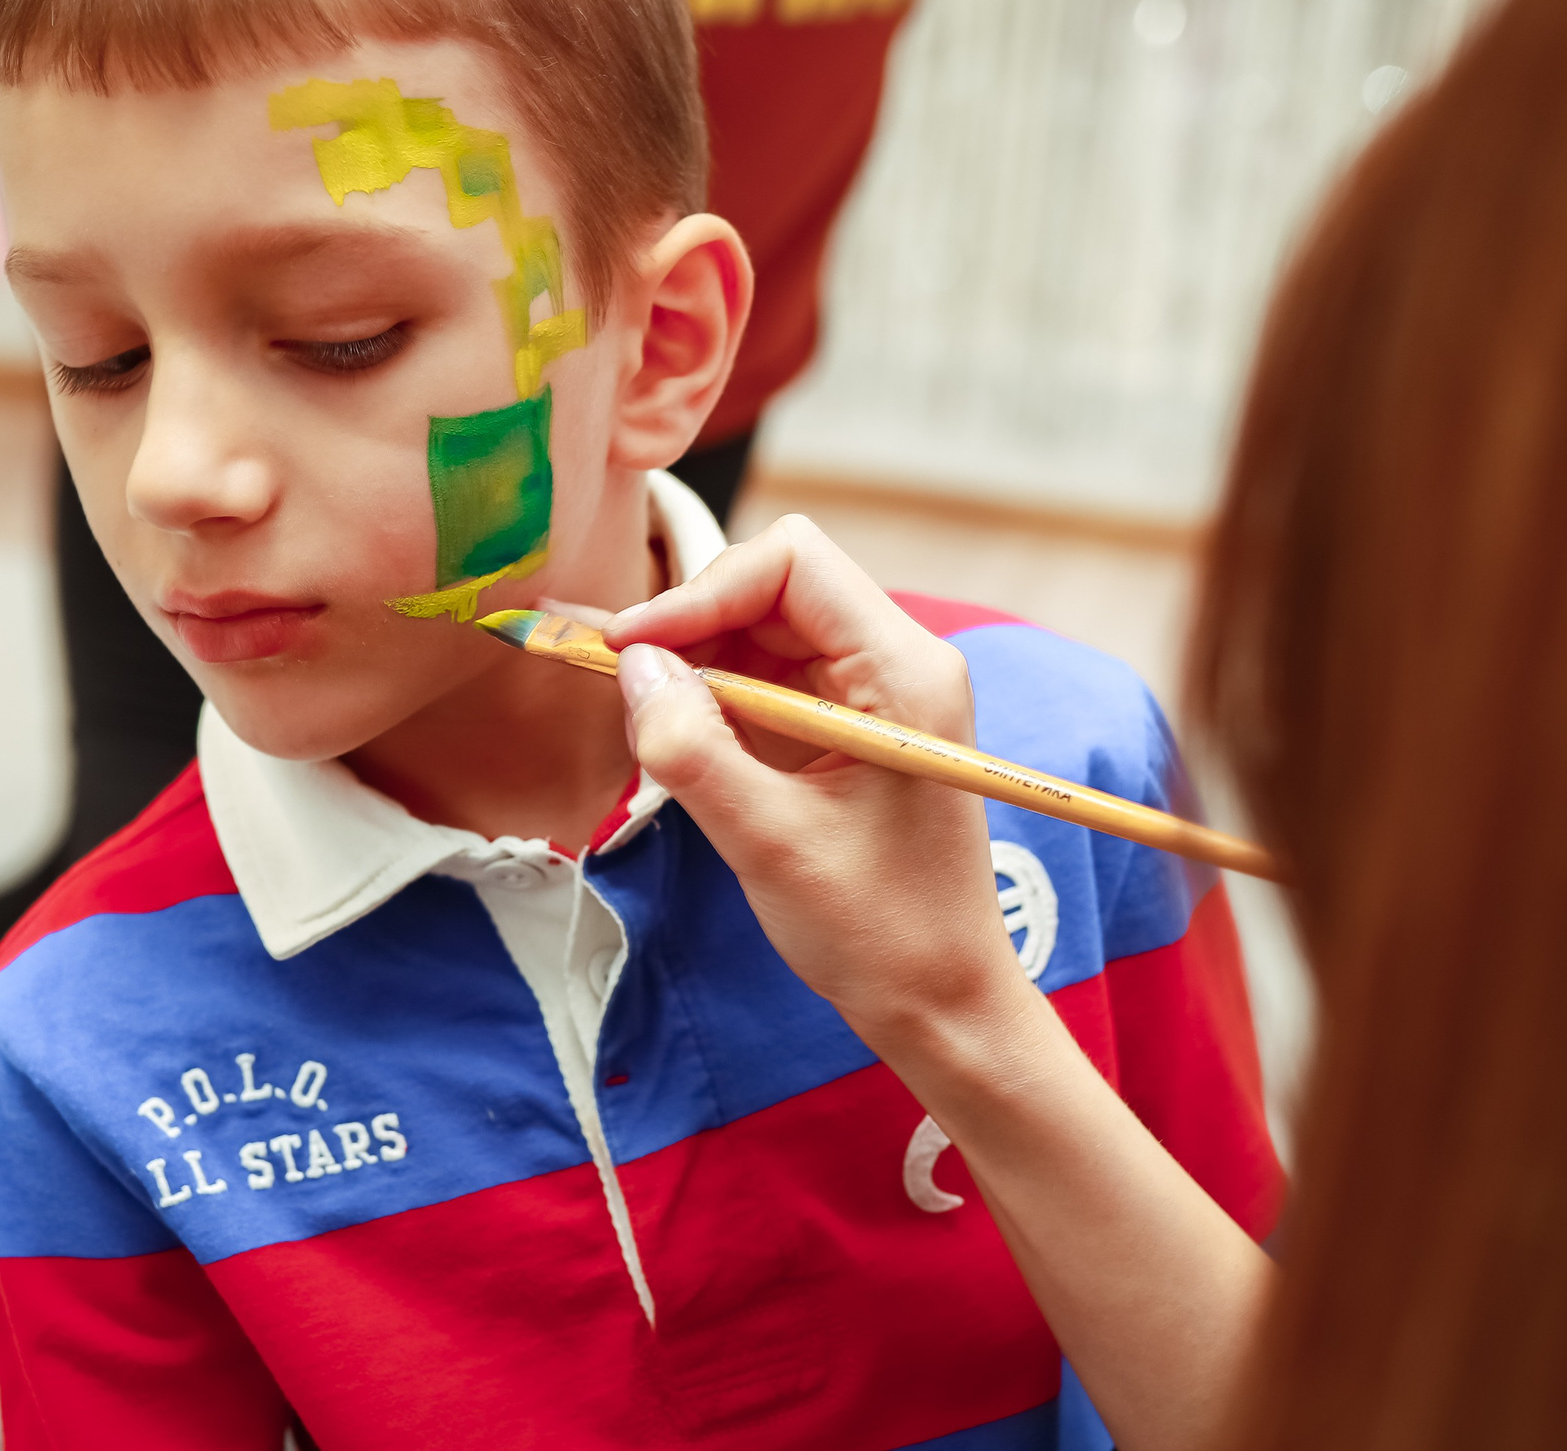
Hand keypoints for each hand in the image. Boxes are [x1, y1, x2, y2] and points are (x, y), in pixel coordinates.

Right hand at [605, 516, 1032, 1045]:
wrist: (942, 1003)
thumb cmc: (881, 932)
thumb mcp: (768, 843)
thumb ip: (692, 748)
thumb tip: (632, 666)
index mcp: (905, 672)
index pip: (792, 563)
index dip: (701, 590)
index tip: (630, 647)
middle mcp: (900, 663)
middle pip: (776, 585)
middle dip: (693, 623)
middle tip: (624, 682)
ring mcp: (879, 693)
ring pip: (767, 627)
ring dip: (700, 660)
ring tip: (650, 718)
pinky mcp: (854, 726)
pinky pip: (774, 676)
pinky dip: (719, 694)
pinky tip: (684, 737)